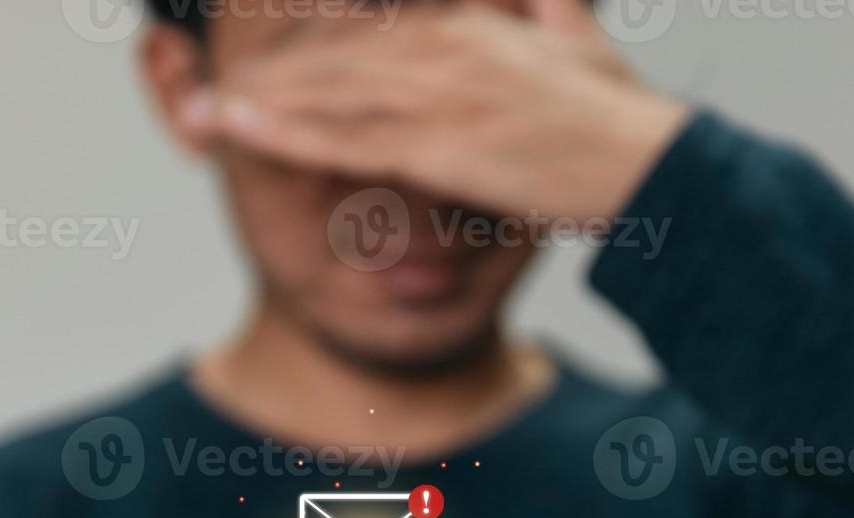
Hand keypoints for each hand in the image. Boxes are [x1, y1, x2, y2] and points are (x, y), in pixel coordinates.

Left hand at [180, 0, 688, 223]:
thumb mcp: (577, 42)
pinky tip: (239, 129)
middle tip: (199, 93)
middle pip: (332, 59)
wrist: (653, 166)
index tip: (256, 67)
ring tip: (201, 114)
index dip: (304, 48)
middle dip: (262, 79)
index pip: (364, 29)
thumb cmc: (619, 118)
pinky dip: (284, 132)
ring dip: (256, 106)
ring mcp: (437, 93)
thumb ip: (543, 7)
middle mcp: (441, 46)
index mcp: (467, 22)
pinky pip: (343, 137)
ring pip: (326, 95)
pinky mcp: (438, 144)